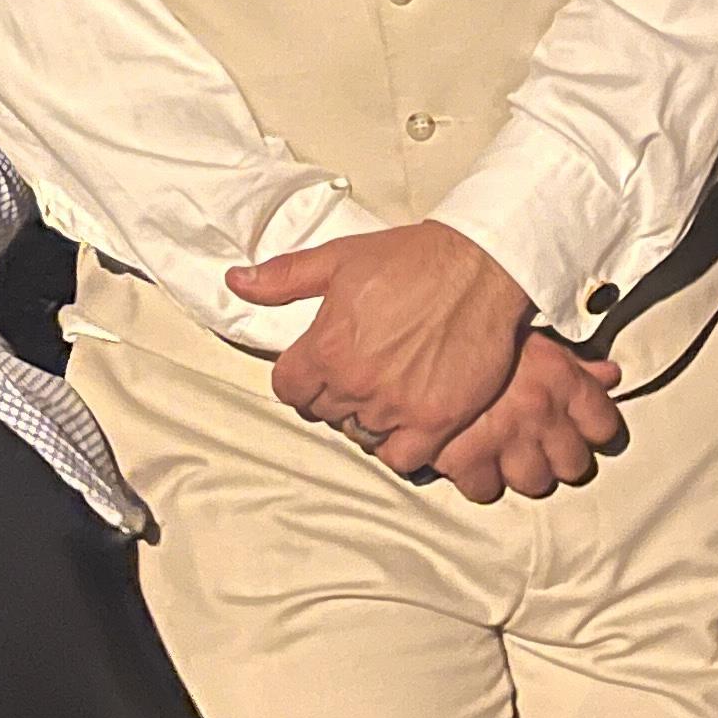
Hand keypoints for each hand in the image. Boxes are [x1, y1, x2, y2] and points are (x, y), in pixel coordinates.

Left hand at [229, 217, 535, 479]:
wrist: (481, 266)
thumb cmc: (412, 259)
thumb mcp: (339, 258)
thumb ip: (284, 278)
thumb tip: (236, 281)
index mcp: (327, 347)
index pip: (288, 389)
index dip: (299, 378)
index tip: (316, 368)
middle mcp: (357, 383)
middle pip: (324, 412)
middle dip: (333, 395)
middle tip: (358, 373)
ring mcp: (398, 406)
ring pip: (361, 436)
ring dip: (367, 419)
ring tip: (384, 394)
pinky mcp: (437, 420)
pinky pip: (403, 458)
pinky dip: (400, 446)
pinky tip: (408, 421)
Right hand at [426, 331, 627, 503]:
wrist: (425, 320)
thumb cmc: (478, 324)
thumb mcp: (532, 336)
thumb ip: (574, 362)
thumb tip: (610, 375)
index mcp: (562, 380)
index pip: (603, 426)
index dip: (592, 431)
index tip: (580, 430)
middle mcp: (541, 413)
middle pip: (573, 464)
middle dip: (559, 458)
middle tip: (539, 444)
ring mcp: (505, 439)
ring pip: (535, 482)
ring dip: (523, 472)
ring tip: (507, 454)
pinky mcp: (465, 457)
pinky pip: (485, 489)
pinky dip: (478, 479)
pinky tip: (472, 460)